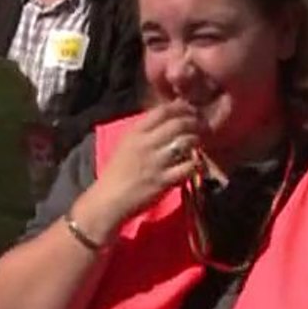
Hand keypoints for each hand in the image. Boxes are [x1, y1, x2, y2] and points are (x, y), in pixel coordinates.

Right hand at [91, 100, 200, 222]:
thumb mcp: (125, 145)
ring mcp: (155, 162)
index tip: (190, 110)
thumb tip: (166, 122)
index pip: (162, 111)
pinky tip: (195, 165)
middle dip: (193, 123)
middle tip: (200, 127)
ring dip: (196, 141)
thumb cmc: (115, 174)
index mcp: (134, 133)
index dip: (180, 107)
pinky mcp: (163, 181)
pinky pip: (188, 167)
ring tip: (198, 145)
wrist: (107, 200)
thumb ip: (143, 133)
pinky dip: (195, 164)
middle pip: (178, 123)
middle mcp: (145, 144)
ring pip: (186, 141)